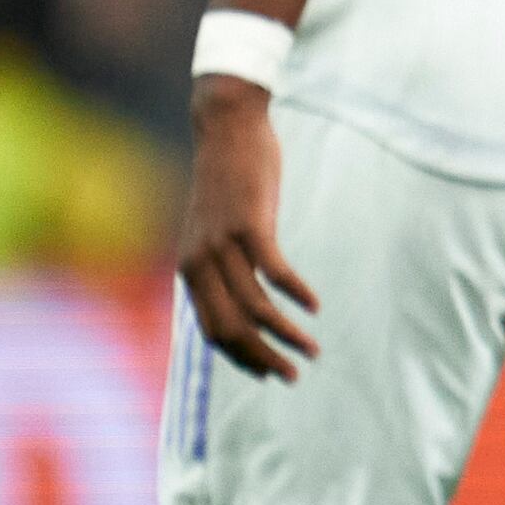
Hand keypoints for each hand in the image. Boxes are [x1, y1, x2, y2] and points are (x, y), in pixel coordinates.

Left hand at [177, 81, 318, 377]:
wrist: (225, 129)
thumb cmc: (227, 180)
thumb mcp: (216, 227)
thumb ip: (222, 261)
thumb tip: (244, 293)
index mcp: (190, 268)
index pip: (212, 331)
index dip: (241, 358)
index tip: (270, 374)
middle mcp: (200, 261)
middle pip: (231, 327)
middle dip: (263, 358)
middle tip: (294, 375)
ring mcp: (223, 243)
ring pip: (254, 306)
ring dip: (286, 334)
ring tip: (313, 349)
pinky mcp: (249, 223)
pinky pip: (274, 271)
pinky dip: (295, 293)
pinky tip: (314, 305)